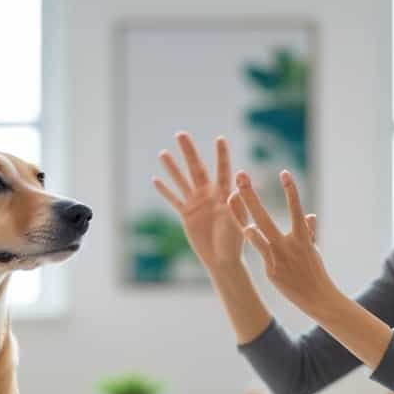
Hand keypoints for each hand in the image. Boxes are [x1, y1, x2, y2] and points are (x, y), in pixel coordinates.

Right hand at [153, 133, 244, 270]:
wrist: (222, 259)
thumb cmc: (235, 242)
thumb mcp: (238, 222)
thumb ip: (237, 205)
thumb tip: (238, 186)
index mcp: (225, 194)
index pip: (222, 170)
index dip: (221, 155)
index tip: (219, 138)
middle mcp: (209, 194)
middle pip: (197, 168)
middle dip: (189, 152)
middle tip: (181, 134)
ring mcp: (196, 203)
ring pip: (182, 181)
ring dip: (172, 167)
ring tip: (163, 152)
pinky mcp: (186, 215)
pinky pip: (174, 200)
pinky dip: (165, 191)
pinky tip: (155, 179)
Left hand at [229, 169, 332, 316]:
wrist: (318, 297)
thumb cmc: (314, 272)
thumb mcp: (312, 250)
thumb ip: (308, 232)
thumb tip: (310, 216)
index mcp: (301, 236)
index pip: (296, 208)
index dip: (291, 190)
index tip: (284, 173)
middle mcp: (289, 243)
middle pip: (265, 216)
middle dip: (251, 196)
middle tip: (241, 177)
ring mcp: (279, 256)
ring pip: (259, 233)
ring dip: (245, 215)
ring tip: (233, 198)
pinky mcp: (272, 269)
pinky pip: (261, 252)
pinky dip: (255, 239)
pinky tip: (247, 229)